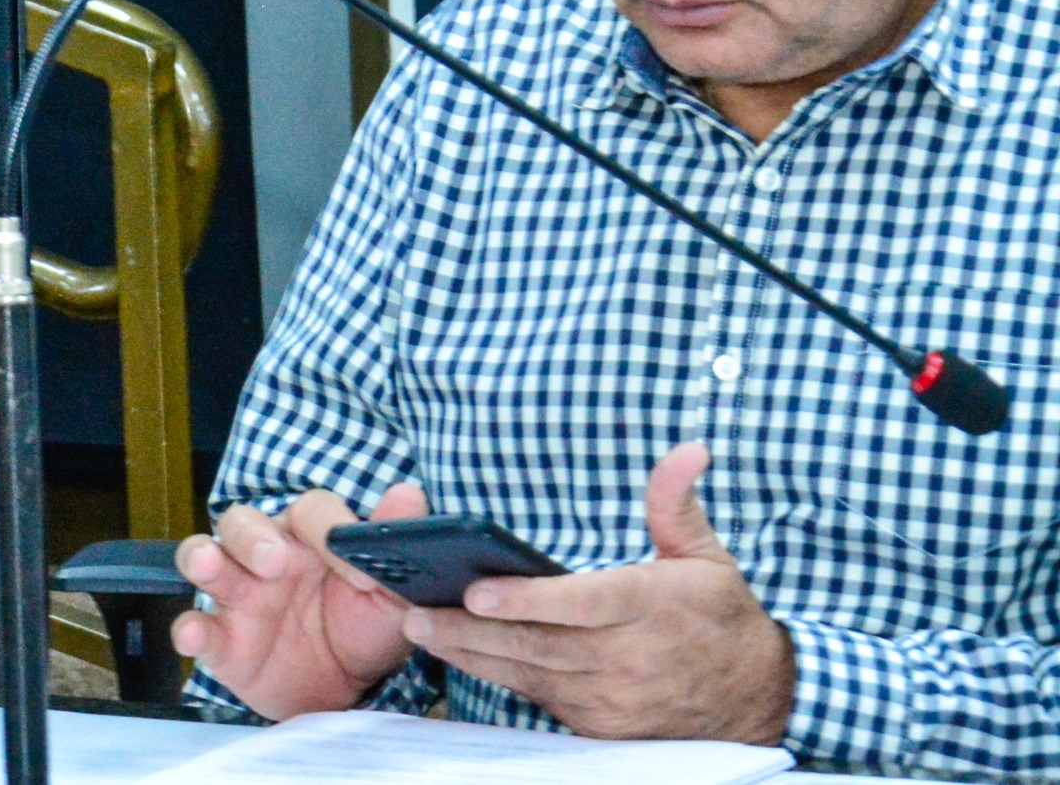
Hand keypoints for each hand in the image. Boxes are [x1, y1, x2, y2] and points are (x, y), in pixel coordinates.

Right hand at [174, 479, 431, 717]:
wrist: (343, 692)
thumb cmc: (361, 630)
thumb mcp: (389, 596)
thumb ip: (393, 545)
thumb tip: (410, 494)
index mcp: (308, 540)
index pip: (310, 513)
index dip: (331, 532)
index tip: (360, 577)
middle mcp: (264, 557)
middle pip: (242, 522)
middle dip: (252, 536)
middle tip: (273, 561)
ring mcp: (237, 597)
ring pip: (205, 558)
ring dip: (204, 558)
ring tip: (210, 566)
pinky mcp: (220, 640)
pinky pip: (195, 625)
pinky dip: (189, 628)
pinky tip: (193, 635)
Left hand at [400, 445, 791, 742]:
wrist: (759, 700)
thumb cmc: (720, 617)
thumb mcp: (707, 556)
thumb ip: (677, 503)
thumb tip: (689, 449)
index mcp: (653, 606)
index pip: (583, 603)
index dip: (528, 599)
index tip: (477, 589)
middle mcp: (631, 657)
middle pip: (539, 644)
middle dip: (471, 630)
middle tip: (414, 614)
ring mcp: (615, 697)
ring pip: (531, 675)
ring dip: (472, 656)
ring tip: (420, 631)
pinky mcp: (604, 725)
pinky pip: (542, 699)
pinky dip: (501, 679)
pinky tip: (461, 657)